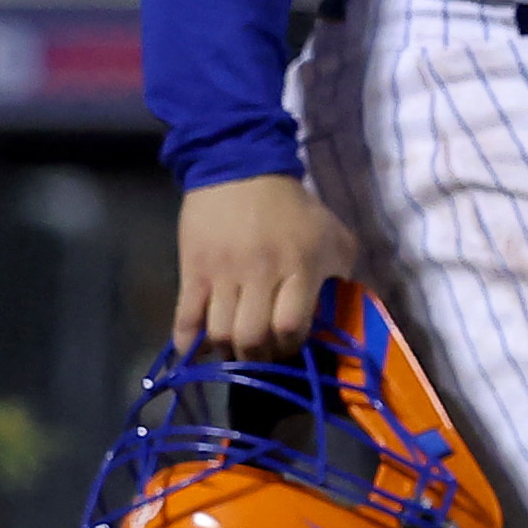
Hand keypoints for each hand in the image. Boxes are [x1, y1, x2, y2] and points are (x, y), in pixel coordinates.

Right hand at [170, 176, 358, 354]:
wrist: (241, 171)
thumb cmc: (295, 209)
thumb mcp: (335, 236)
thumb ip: (342, 275)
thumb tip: (337, 314)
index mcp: (301, 267)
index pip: (291, 326)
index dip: (291, 346)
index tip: (292, 347)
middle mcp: (260, 274)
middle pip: (252, 336)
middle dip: (259, 356)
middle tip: (263, 355)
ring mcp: (223, 273)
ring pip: (219, 332)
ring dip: (228, 351)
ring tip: (237, 351)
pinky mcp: (193, 270)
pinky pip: (185, 316)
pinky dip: (188, 341)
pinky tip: (197, 350)